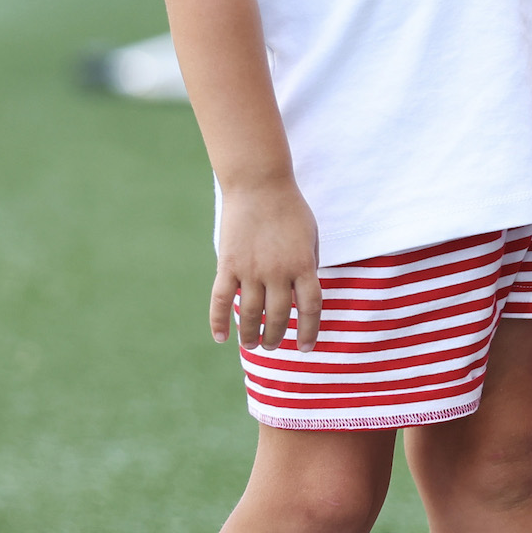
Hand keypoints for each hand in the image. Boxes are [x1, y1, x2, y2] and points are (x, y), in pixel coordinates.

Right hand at [211, 179, 320, 350]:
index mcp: (304, 265)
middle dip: (276, 337)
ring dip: (251, 335)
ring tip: (252, 344)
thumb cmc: (290, 208)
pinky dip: (219, 321)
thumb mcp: (311, 235)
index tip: (305, 348)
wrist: (259, 184)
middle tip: (272, 346)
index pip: (310, 309)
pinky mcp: (228, 264)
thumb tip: (303, 293)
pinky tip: (221, 338)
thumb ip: (309, 265)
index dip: (309, 332)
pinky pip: (222, 300)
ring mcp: (252, 269)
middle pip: (279, 317)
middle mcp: (278, 272)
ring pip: (251, 314)